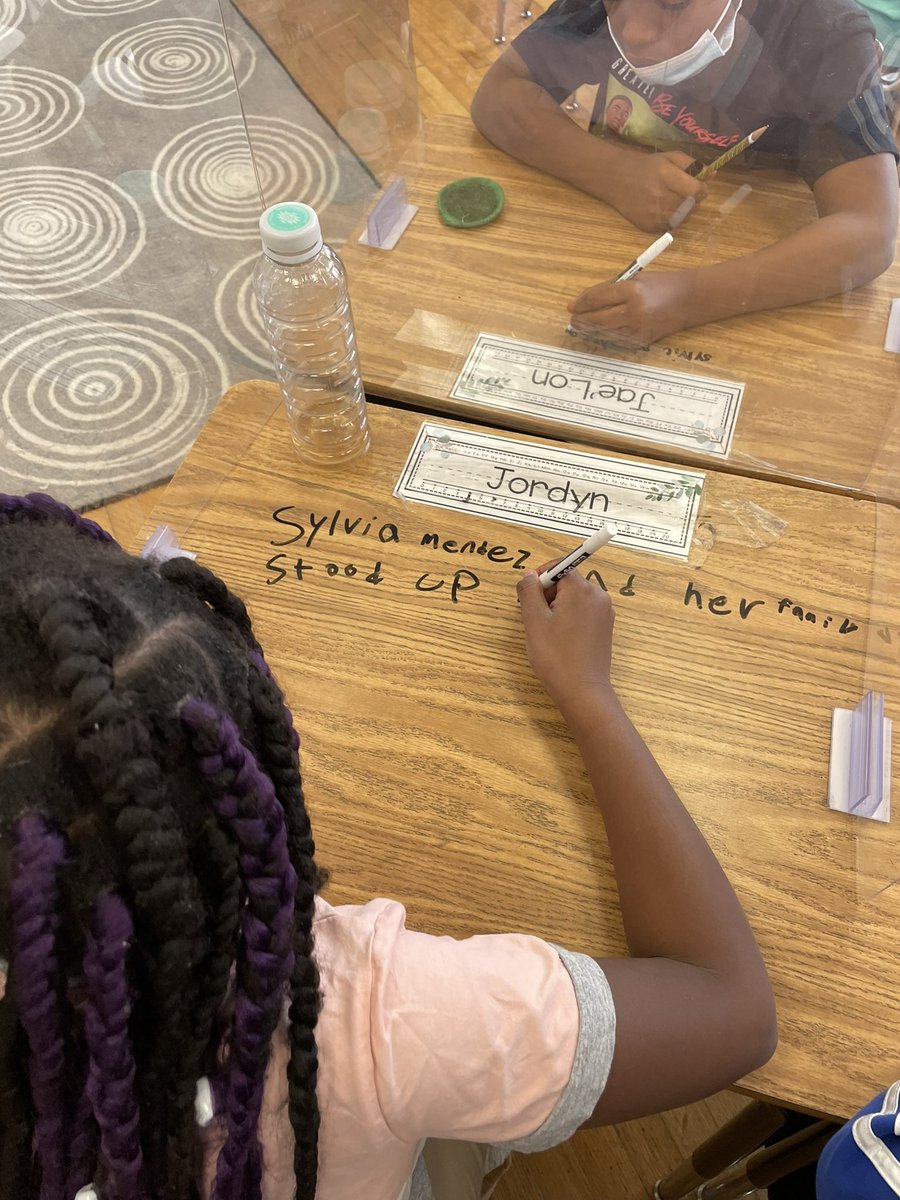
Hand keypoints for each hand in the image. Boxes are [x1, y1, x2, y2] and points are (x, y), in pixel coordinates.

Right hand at [517, 567, 615, 713]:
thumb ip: (529, 591)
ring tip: (547, 632)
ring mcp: (605, 612)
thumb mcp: (534, 620)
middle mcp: (598, 596)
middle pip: (567, 581)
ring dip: (557, 607)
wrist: (582, 691)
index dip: (540, 577)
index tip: (527, 597)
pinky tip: (561, 639)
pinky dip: (569, 618)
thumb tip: (529, 574)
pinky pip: (583, 612)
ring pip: (574, 598)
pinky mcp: (606, 627)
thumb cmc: (555, 655)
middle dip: (548, 594)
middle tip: (535, 619)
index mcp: (581, 589)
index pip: (559, 567)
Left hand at [568, 270, 688, 345]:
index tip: (571, 307)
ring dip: (591, 331)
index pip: (597, 298)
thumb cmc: (661, 284)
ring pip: (605, 333)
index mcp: (631, 290)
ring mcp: (639, 328)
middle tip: (573, 320)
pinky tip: (598, 334)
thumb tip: (586, 299)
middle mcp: (634, 311)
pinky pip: (618, 340)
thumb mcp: (636, 278)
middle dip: (582, 320)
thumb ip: (612, 288)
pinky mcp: (644, 340)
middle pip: (598, 319)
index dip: (581, 303)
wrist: (690, 299)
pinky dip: (606, 337)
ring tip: (581, 327)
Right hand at [609, 150, 707, 232]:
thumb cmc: (647, 167)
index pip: (696, 191)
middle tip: (685, 194)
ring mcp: (654, 215)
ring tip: (674, 201)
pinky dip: (672, 219)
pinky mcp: (649, 226)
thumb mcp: (670, 158)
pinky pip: (670, 226)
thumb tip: (713, 174)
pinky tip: (663, 209)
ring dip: (684, 211)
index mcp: (666, 177)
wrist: (617, 180)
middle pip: (692, 207)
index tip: (699, 187)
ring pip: (683, 219)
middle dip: (693, 201)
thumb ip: (692, 165)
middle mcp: (660, 197)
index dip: (702, 190)